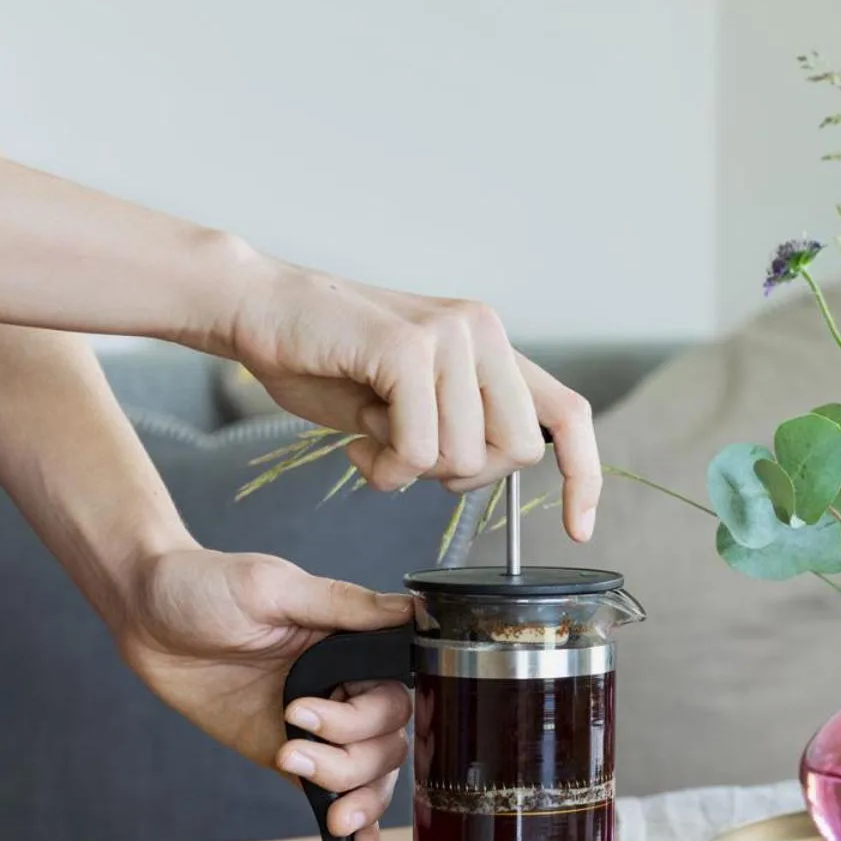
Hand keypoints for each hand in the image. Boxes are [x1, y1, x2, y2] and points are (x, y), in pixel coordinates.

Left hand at [113, 545, 413, 840]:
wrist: (145, 614)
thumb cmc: (207, 587)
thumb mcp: (276, 587)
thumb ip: (345, 607)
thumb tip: (413, 608)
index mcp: (352, 645)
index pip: (399, 695)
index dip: (373, 717)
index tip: (329, 713)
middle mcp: (343, 685)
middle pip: (387, 742)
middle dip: (350, 754)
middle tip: (294, 736)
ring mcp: (315, 724)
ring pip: (367, 773)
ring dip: (347, 787)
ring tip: (293, 764)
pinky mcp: (284, 749)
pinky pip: (328, 790)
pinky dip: (353, 821)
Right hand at [226, 262, 600, 540]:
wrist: (258, 310)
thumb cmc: (328, 361)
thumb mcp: (411, 404)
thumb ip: (460, 428)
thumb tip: (492, 468)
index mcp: (492, 346)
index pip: (568, 414)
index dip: (582, 475)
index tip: (578, 530)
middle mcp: (484, 332)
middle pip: (517, 452)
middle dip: (464, 478)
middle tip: (409, 456)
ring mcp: (451, 335)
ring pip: (464, 458)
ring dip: (409, 471)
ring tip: (371, 436)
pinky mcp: (408, 348)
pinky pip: (418, 449)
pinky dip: (383, 466)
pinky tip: (355, 439)